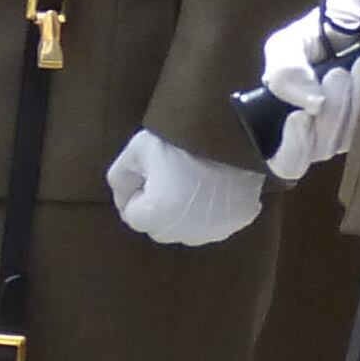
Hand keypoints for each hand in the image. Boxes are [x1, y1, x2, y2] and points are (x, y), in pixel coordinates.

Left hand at [107, 128, 265, 247]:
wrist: (234, 126)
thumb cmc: (181, 138)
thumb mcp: (138, 149)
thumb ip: (120, 176)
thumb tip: (124, 195)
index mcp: (158, 216)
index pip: (133, 216)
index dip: (136, 192)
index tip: (148, 173)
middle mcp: (187, 233)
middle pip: (161, 227)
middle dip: (158, 208)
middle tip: (169, 175)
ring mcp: (216, 230)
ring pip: (189, 228)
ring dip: (185, 214)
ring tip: (193, 181)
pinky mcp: (239, 221)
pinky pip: (218, 222)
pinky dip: (214, 210)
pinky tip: (216, 187)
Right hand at [259, 0, 359, 182]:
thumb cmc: (333, 20)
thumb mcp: (293, 42)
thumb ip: (283, 71)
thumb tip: (309, 105)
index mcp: (298, 117)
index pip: (289, 160)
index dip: (292, 148)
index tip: (301, 116)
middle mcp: (328, 128)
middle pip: (323, 150)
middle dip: (331, 112)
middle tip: (337, 73)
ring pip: (354, 138)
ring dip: (354, 100)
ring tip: (359, 62)